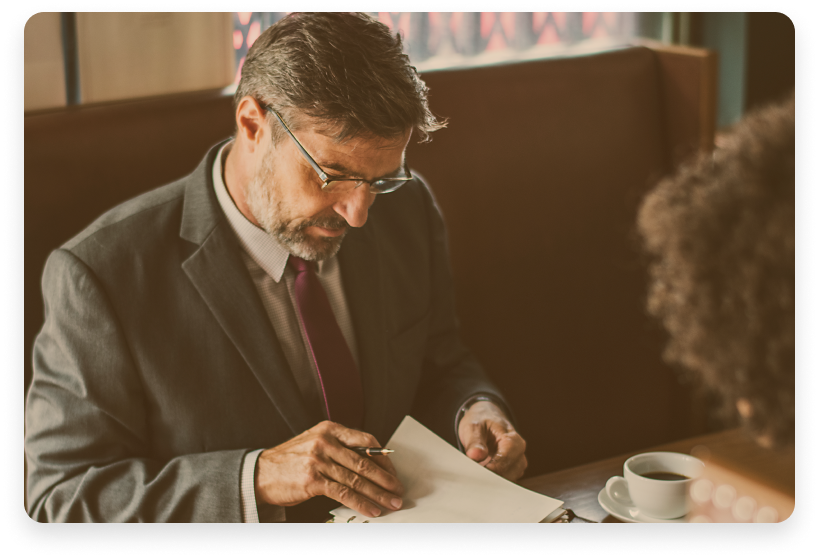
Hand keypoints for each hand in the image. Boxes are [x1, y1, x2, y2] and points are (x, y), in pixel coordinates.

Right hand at [254, 421, 403, 517]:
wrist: (261, 473)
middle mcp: (325, 442)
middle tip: (398, 490)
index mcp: (330, 429)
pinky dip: (361, 503)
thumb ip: (340, 447)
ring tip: (391, 503)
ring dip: (378, 494)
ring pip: (357, 479)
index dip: (383, 458)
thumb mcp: (315, 443)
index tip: (393, 472)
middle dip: (386, 479)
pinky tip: (371, 510)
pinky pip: (343, 492)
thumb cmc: (291, 460)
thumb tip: (371, 463)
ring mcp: (319, 460)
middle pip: (365, 462)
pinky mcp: (312, 479)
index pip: (366, 441)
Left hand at [458, 401, 527, 480]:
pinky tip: (481, 477)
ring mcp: (517, 463)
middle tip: (471, 475)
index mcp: (513, 440)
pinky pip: (505, 481)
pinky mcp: (511, 470)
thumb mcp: (473, 426)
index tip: (474, 473)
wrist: (486, 416)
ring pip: (508, 480)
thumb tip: (476, 456)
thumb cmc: (481, 421)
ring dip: (491, 480)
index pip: (505, 460)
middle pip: (508, 473)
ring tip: (475, 474)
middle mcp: (519, 453)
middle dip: (489, 476)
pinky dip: (493, 481)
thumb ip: (474, 441)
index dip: (490, 469)